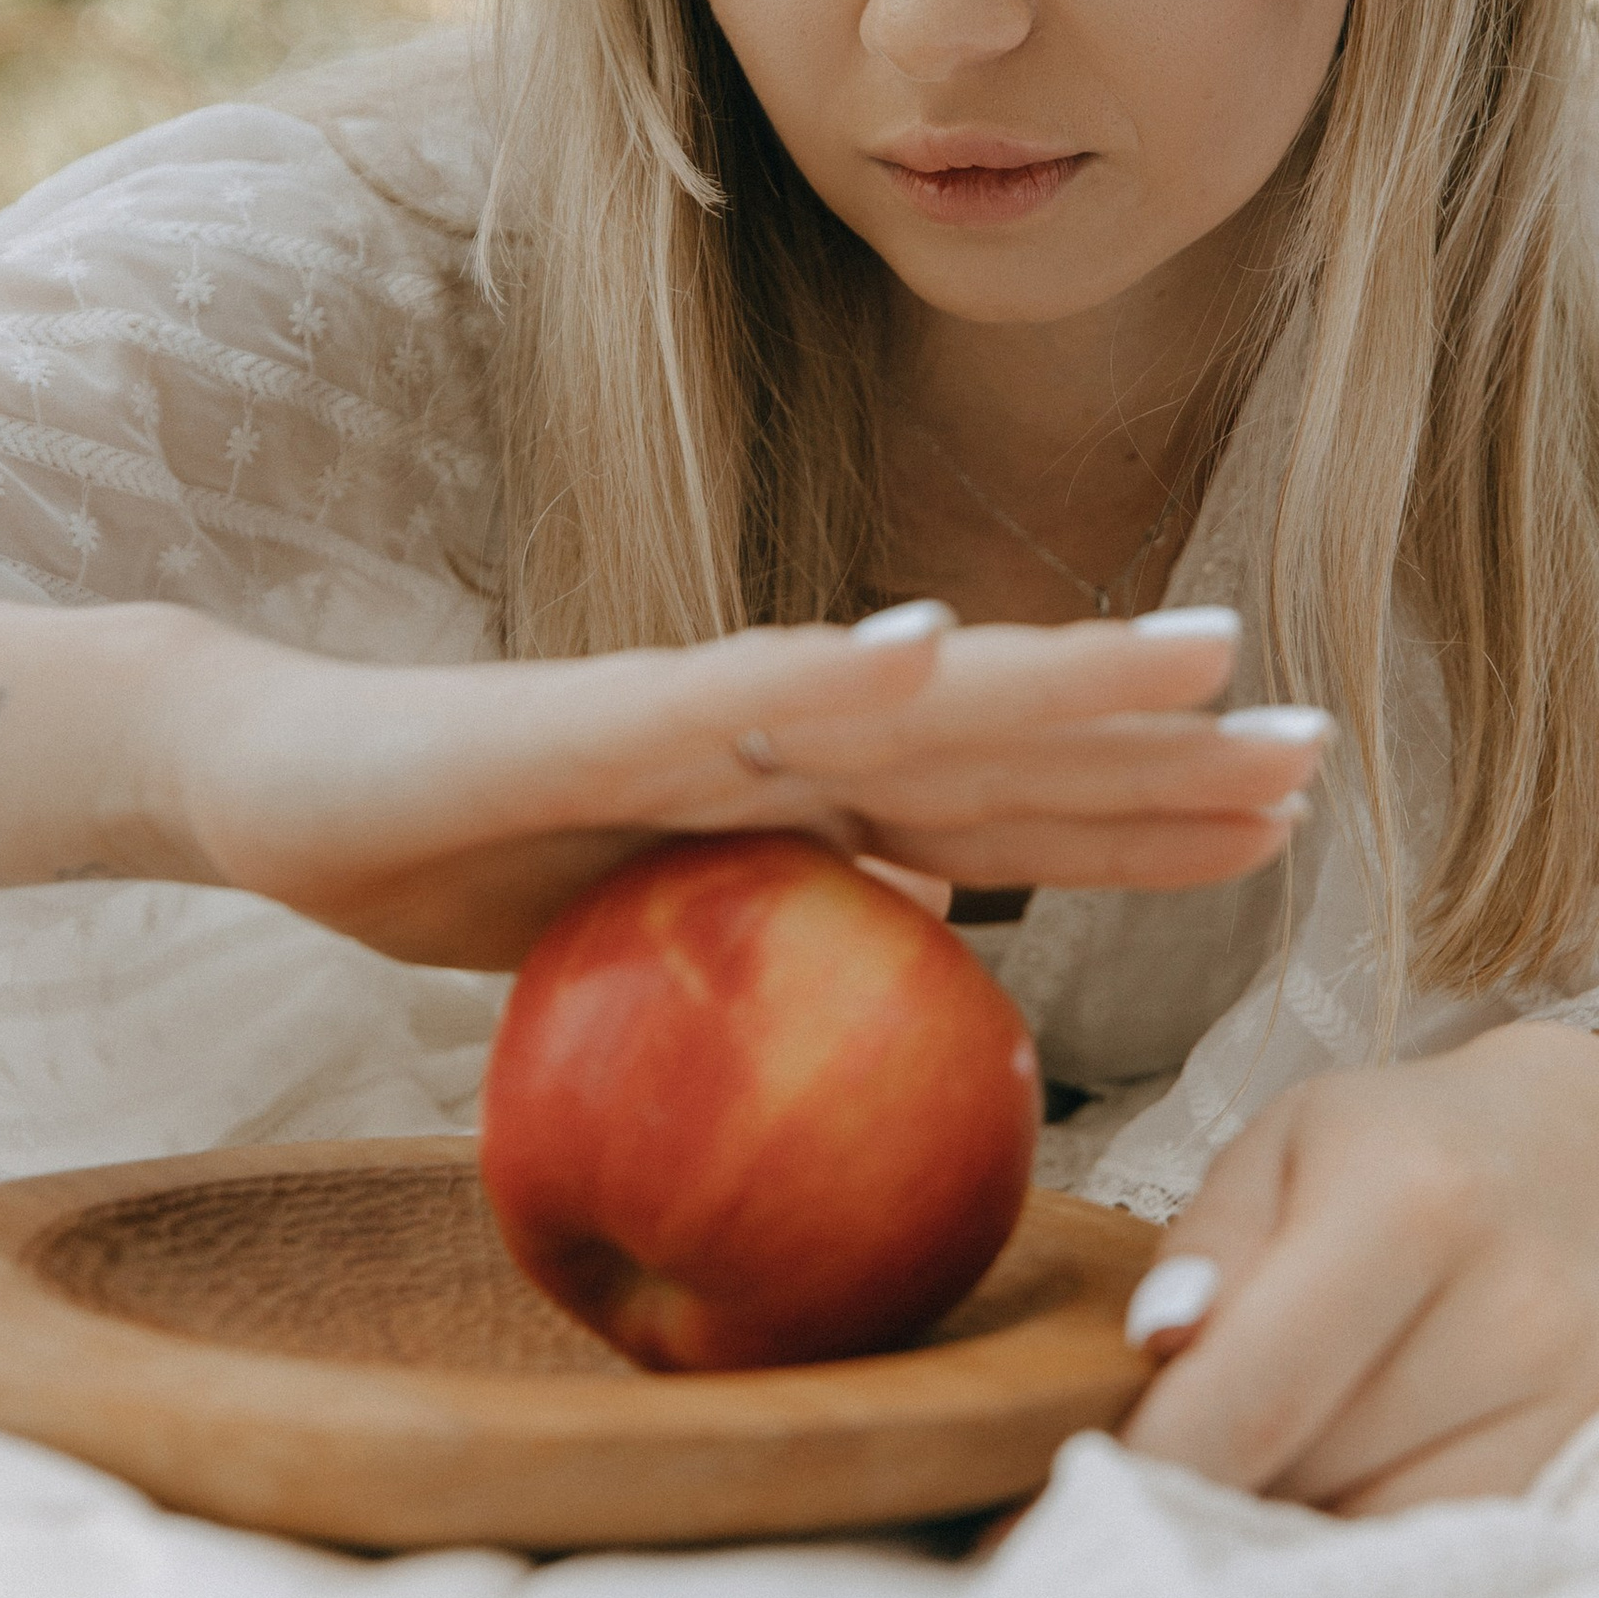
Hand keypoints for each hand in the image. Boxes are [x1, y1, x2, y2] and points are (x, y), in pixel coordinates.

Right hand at [133, 602, 1330, 967]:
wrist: (276, 773)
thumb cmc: (462, 856)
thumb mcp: (655, 937)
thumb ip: (792, 929)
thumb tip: (930, 953)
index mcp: (803, 799)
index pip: (1011, 810)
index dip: (1150, 808)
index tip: (1291, 812)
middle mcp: (779, 736)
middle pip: (1004, 745)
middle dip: (1166, 744)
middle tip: (1322, 745)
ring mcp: (695, 712)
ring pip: (904, 698)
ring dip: (1057, 676)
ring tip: (1200, 656)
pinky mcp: (586, 712)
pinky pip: (725, 698)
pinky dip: (830, 668)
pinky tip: (933, 644)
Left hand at [1119, 1023, 1598, 1514]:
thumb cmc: (1411, 1147)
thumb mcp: (1284, 1146)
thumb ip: (1208, 1247)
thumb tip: (1164, 1347)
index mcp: (1411, 1201)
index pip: (1255, 1395)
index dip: (1163, 1461)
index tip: (1109, 1485)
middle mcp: (1521, 1304)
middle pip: (1314, 1477)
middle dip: (1235, 1477)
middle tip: (1218, 1439)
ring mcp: (1594, 1393)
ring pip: (1388, 1535)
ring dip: (1319, 1512)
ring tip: (1314, 1440)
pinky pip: (1471, 1551)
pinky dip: (1403, 1528)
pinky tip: (1391, 1464)